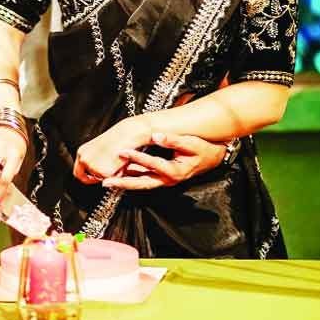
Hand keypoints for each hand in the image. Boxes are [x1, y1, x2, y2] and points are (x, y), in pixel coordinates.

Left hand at [73, 117, 151, 183]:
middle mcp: (85, 160)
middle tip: (106, 172)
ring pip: (100, 178)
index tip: (91, 178)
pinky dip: (116, 175)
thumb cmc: (116, 139)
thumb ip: (93, 160)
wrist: (125, 135)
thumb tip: (95, 171)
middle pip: (87, 177)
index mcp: (82, 152)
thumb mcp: (98, 148)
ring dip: (108, 174)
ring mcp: (93, 167)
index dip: (85, 177)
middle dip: (96, 178)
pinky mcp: (104, 173)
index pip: (78, 172)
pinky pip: (110, 179)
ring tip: (115, 162)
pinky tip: (118, 164)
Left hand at [102, 132, 226, 190]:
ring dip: (125, 183)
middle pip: (142, 183)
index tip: (123, 151)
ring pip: (142, 183)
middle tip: (106, 181)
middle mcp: (168, 179)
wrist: (213, 158)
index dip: (137, 157)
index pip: (152, 164)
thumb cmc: (203, 150)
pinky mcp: (162, 178)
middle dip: (124, 183)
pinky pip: (145, 179)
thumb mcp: (191, 143)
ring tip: (108, 181)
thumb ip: (173, 140)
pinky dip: (132, 178)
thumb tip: (156, 135)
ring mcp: (164, 180)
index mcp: (175, 172)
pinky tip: (121, 174)